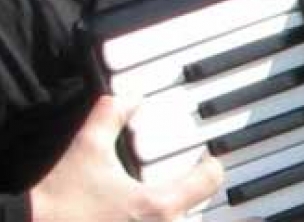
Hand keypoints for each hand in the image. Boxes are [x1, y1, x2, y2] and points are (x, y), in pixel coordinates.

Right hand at [29, 94, 223, 221]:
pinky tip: (176, 220)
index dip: (213, 168)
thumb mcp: (88, 146)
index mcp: (156, 205)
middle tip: (241, 204)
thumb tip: (129, 94)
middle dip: (229, 213)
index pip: (207, 183)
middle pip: (210, 221)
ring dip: (201, 219)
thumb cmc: (62, 199)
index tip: (210, 162)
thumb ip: (111, 114)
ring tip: (235, 217)